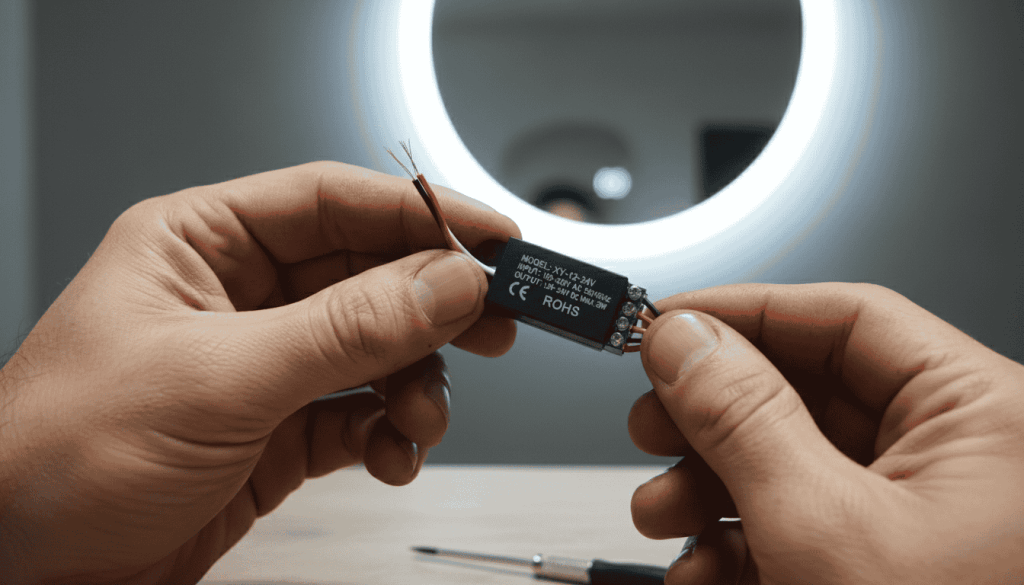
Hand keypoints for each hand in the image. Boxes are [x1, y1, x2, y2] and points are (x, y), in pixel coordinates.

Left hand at [0, 162, 519, 583]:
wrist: (23, 569)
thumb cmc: (60, 455)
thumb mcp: (219, 378)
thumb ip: (345, 329)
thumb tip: (444, 284)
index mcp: (202, 246)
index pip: (333, 204)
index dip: (419, 215)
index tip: (490, 238)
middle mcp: (239, 298)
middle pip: (366, 276)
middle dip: (431, 306)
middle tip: (491, 326)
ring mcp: (264, 366)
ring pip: (376, 350)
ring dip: (415, 383)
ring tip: (421, 417)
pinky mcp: (280, 430)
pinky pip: (362, 415)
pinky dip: (390, 435)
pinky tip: (391, 454)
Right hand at [629, 283, 1023, 583]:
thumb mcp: (824, 528)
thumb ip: (744, 418)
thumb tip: (684, 338)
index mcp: (980, 417)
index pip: (846, 318)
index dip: (746, 312)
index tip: (665, 326)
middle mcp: (957, 459)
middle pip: (808, 391)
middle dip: (713, 414)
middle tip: (650, 423)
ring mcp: (919, 518)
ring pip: (791, 463)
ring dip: (710, 488)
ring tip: (664, 514)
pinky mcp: (884, 567)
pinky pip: (798, 527)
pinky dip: (738, 545)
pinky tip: (701, 573)